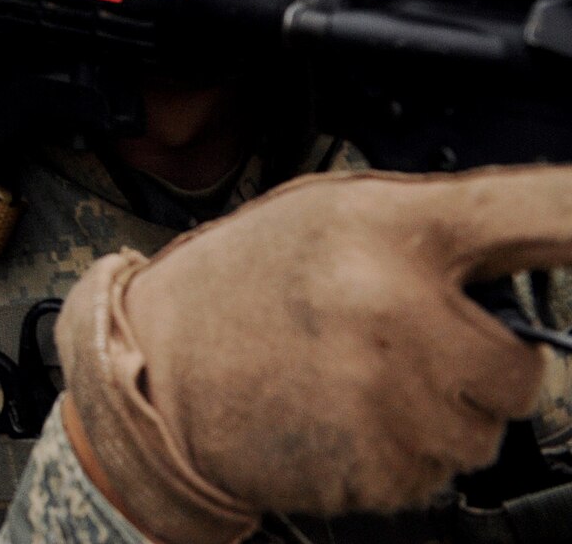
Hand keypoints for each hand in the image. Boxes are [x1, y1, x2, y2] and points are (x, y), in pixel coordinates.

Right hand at [58, 167, 571, 542]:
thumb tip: (536, 240)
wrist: (152, 369)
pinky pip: (438, 475)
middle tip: (400, 342)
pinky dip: (400, 456)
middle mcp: (397, 307)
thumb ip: (430, 226)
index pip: (542, 210)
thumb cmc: (237, 286)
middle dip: (479, 365)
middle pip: (525, 369)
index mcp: (388, 226)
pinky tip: (340, 417)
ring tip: (358, 380)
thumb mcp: (326, 214)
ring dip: (440, 416)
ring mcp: (389, 396)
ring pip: (484, 432)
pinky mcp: (376, 468)